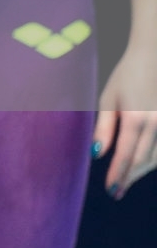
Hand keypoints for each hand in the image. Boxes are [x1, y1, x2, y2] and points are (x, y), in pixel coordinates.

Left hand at [96, 45, 156, 198]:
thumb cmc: (127, 75)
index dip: (117, 175)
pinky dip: (155, 159)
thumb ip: (104, 128)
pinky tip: (144, 163)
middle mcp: (156, 125)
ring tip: (127, 179)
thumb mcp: (109, 98)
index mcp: (136, 119)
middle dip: (129, 177)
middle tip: (116, 191)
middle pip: (143, 161)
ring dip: (142, 171)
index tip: (110, 189)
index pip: (125, 156)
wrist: (155, 56)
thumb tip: (97, 153)